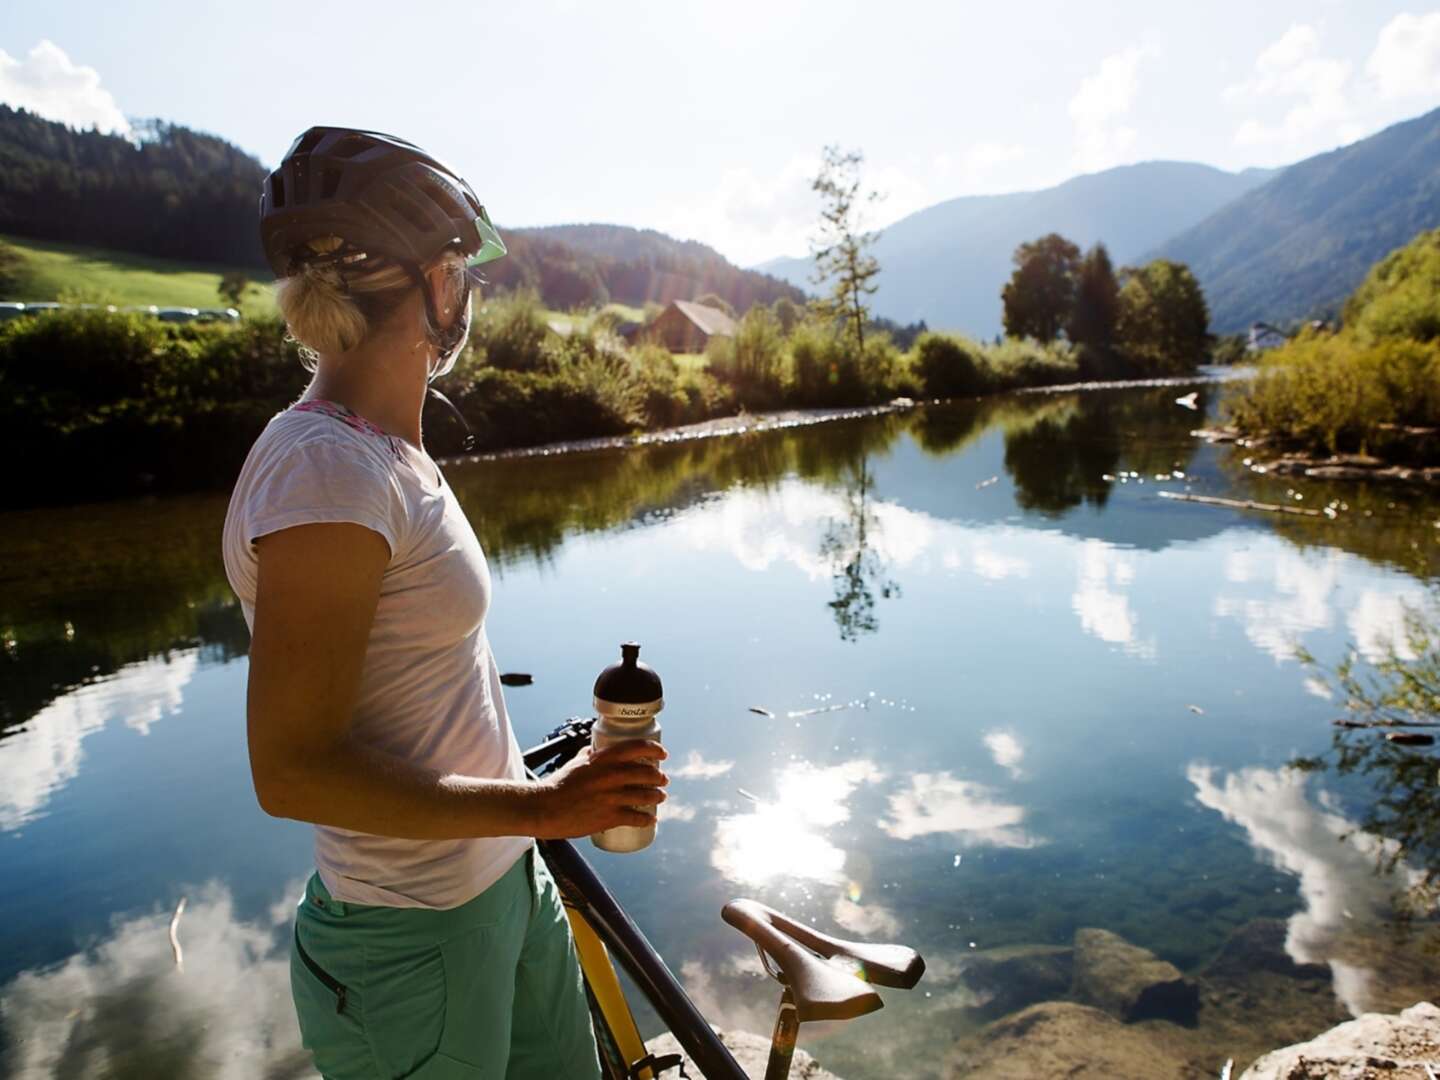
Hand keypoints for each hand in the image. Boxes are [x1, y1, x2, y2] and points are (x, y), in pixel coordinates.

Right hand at [530, 740, 667, 838]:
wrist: (545, 808)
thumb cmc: (557, 785)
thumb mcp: (575, 763)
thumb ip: (589, 755)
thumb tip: (596, 749)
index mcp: (603, 759)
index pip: (636, 747)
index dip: (654, 749)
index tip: (662, 753)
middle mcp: (610, 776)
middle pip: (646, 773)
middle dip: (658, 777)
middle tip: (663, 780)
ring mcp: (611, 797)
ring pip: (645, 796)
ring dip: (657, 796)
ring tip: (660, 797)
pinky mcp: (609, 817)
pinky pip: (636, 818)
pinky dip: (646, 819)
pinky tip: (651, 819)